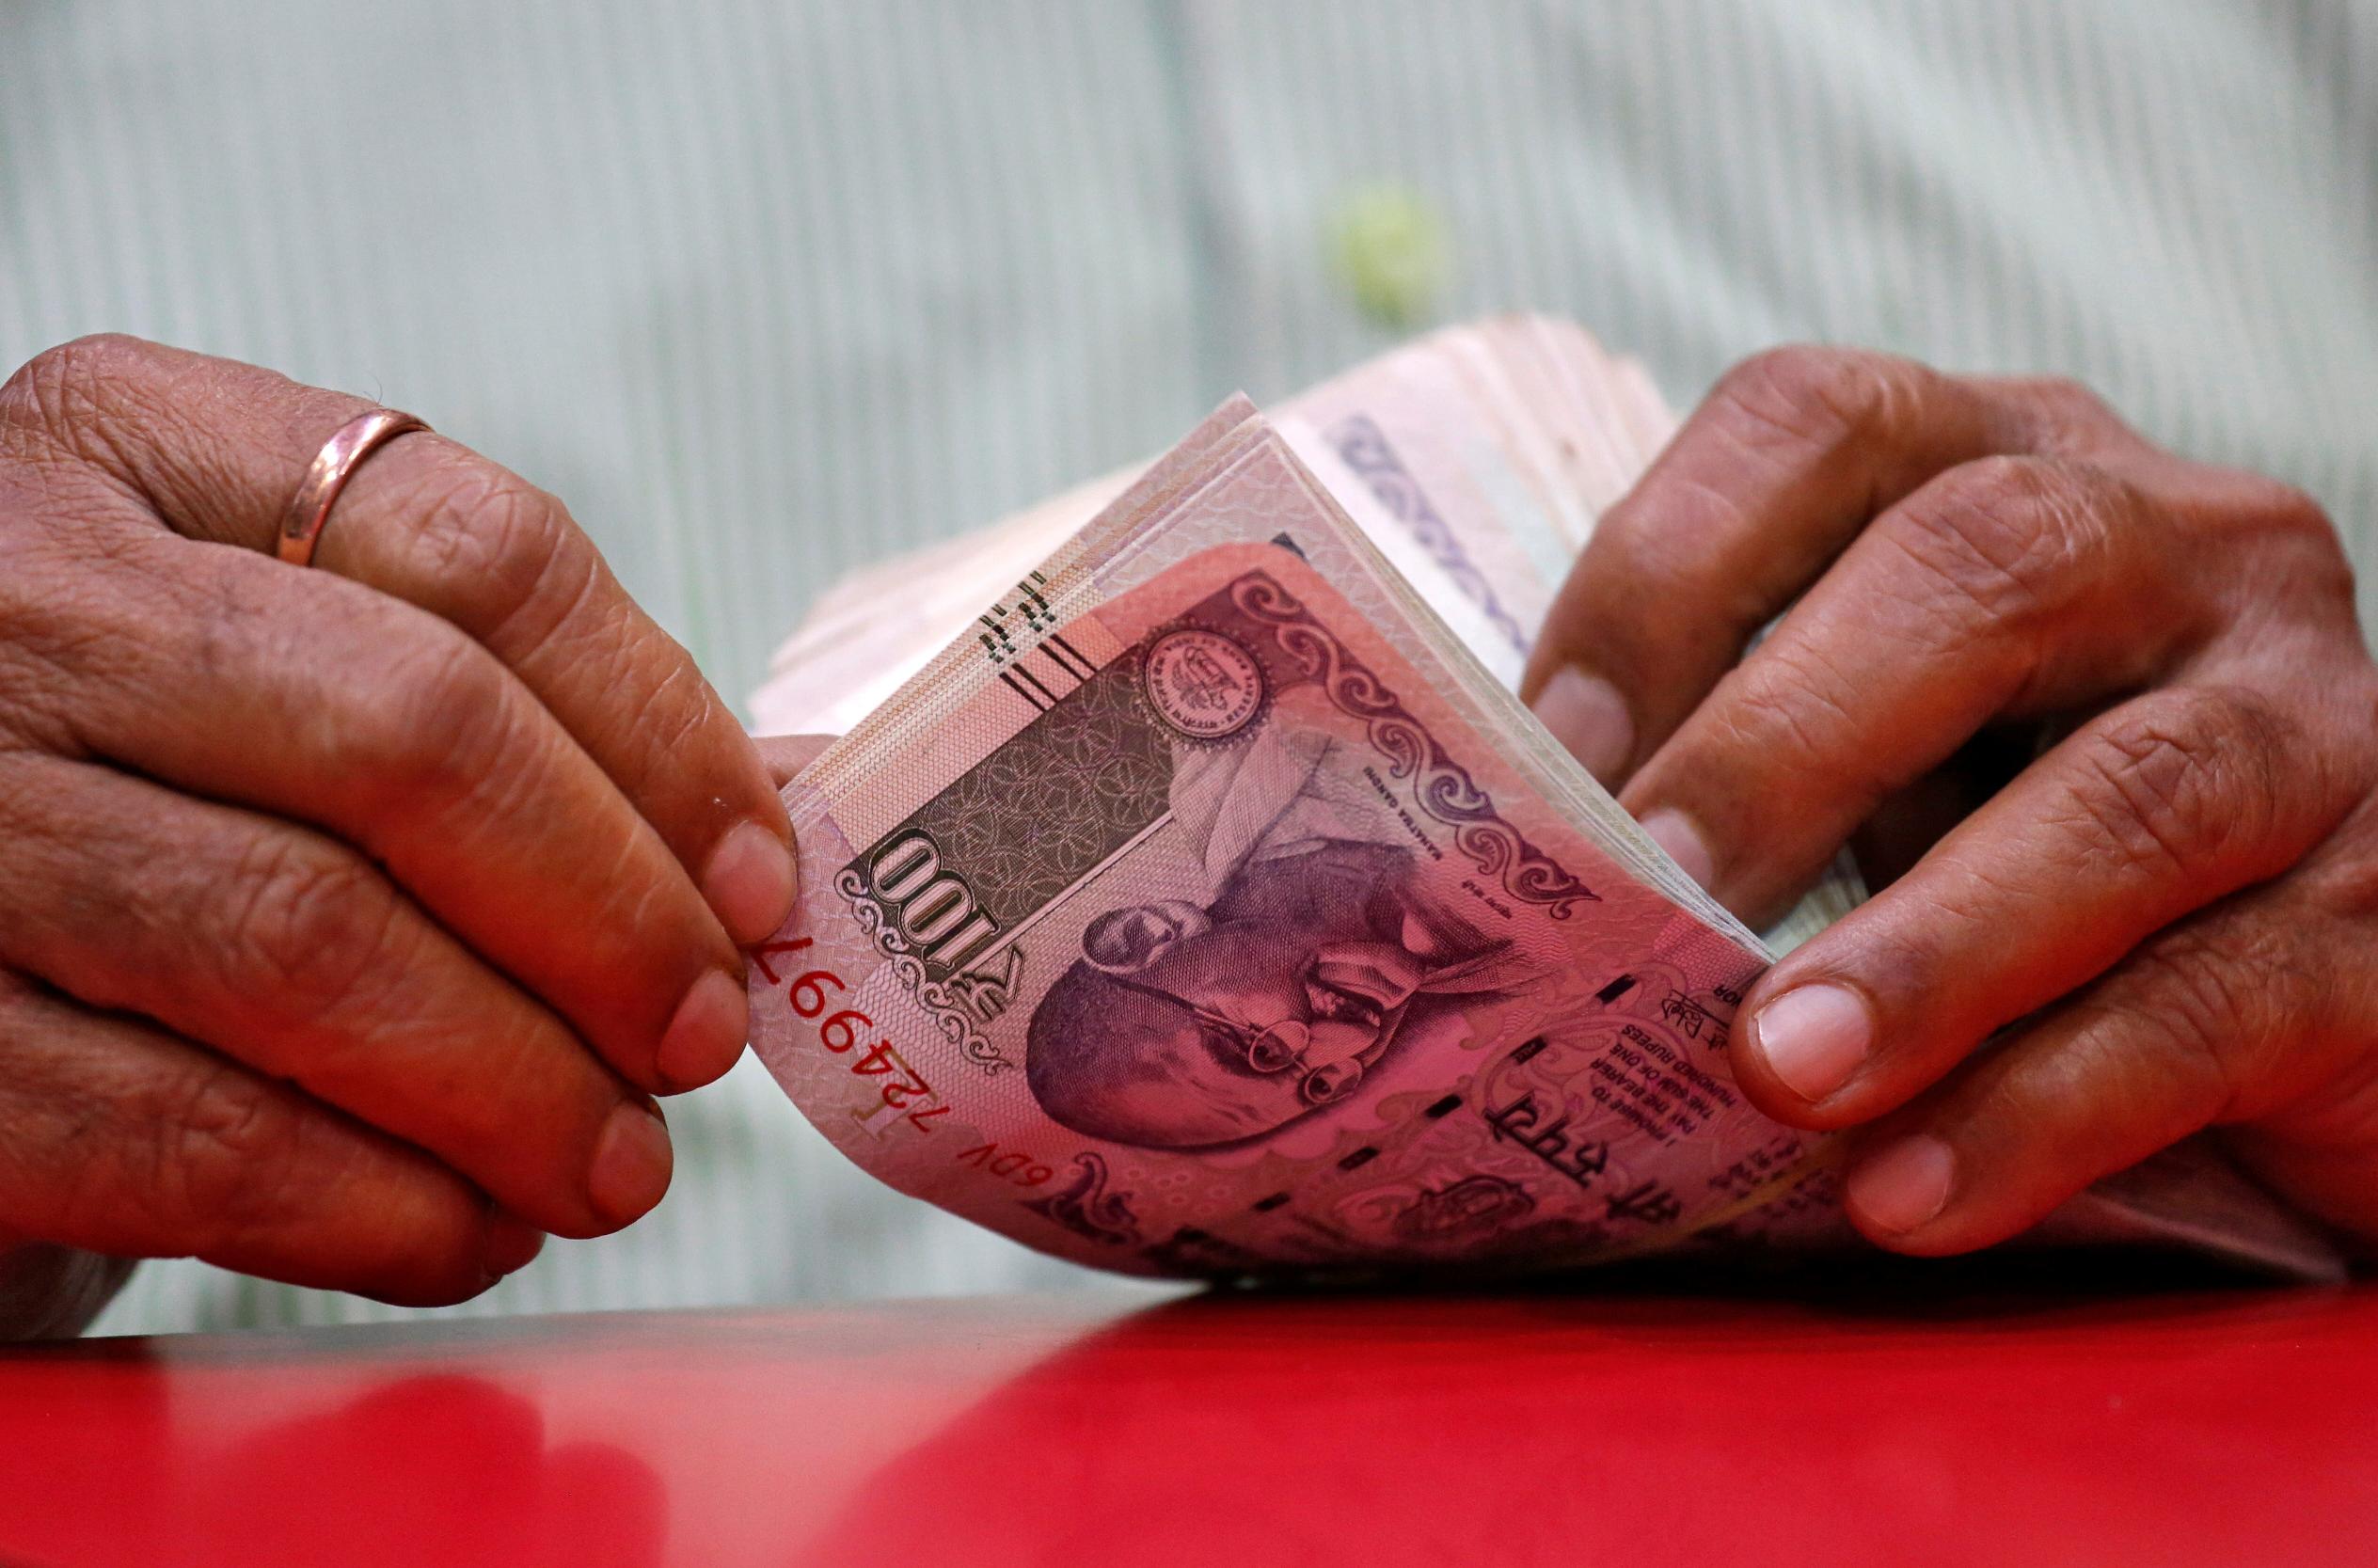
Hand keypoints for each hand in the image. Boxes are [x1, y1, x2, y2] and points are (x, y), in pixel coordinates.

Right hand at [0, 335, 796, 1326]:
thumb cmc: (137, 811)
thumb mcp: (256, 678)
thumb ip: (466, 705)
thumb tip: (748, 852)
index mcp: (136, 452)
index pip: (479, 554)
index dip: (662, 733)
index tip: (758, 881)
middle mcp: (14, 594)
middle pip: (413, 735)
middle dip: (609, 917)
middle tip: (701, 1039)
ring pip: (307, 938)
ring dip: (516, 1086)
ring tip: (617, 1165)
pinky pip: (184, 1132)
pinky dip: (372, 1204)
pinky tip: (462, 1229)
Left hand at [1523, 345, 2377, 1255]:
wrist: (2295, 996)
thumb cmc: (2007, 849)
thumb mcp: (1867, 752)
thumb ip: (1721, 752)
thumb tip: (1481, 854)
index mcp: (2005, 465)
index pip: (1820, 421)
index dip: (1665, 570)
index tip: (1544, 748)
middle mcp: (2180, 547)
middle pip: (1983, 569)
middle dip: (1786, 743)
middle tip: (1652, 899)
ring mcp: (2311, 720)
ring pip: (2130, 794)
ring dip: (1930, 944)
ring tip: (1777, 1070)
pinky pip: (2225, 1004)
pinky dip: (2048, 1106)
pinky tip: (1911, 1195)